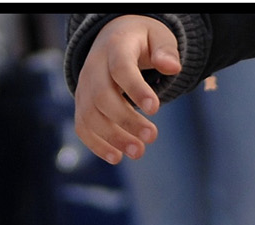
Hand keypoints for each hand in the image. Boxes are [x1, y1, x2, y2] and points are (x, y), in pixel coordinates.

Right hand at [73, 15, 180, 163]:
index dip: (136, 90)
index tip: (155, 109)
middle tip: (152, 138)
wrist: (111, 40)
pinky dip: (97, 145)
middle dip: (126, 121)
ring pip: (90, 117)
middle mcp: (93, 69)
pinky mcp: (81, 106)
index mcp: (114, 48)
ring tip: (138, 152)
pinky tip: (117, 157)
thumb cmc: (141, 41)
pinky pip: (83, 128)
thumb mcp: (158, 36)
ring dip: (113, 138)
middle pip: (103, 98)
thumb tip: (173, 68)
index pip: (121, 69)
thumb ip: (166, 51)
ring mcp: (83, 89)